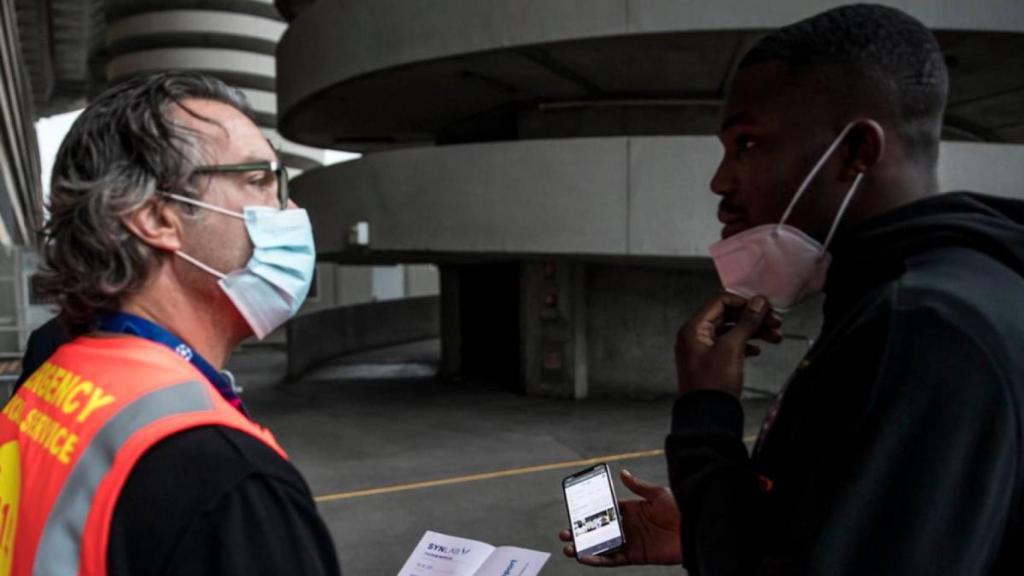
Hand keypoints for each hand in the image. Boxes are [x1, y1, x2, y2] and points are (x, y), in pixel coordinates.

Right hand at [558, 470, 681, 565]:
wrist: (696, 528)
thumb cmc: (680, 508)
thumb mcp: (658, 493)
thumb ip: (638, 486)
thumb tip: (622, 473)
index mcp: (632, 509)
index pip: (606, 509)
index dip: (590, 511)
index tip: (574, 511)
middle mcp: (629, 526)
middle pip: (600, 529)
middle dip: (582, 532)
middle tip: (565, 532)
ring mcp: (632, 541)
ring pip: (603, 546)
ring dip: (585, 548)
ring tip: (568, 548)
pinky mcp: (636, 556)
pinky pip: (613, 559)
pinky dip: (598, 559)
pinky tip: (585, 558)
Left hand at [675, 293, 781, 397]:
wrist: (708, 417)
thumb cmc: (712, 385)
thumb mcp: (731, 348)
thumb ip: (746, 323)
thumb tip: (758, 303)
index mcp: (693, 329)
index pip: (720, 302)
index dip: (744, 302)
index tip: (765, 308)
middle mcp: (696, 337)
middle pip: (727, 316)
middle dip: (752, 318)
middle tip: (775, 322)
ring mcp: (703, 350)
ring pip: (731, 331)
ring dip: (753, 332)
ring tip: (774, 337)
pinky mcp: (712, 363)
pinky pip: (730, 346)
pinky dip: (745, 345)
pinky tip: (757, 350)